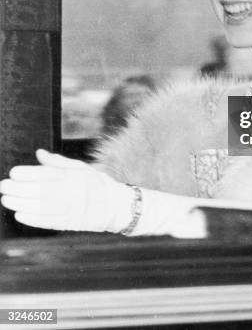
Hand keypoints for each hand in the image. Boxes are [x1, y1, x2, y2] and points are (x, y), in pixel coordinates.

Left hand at [0, 150, 133, 231]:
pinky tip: (19, 215)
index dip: (28, 174)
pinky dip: (33, 219)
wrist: (115, 206)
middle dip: (19, 189)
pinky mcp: (70, 223)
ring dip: (21, 204)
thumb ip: (58, 162)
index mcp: (73, 176)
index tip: (13, 172)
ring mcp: (70, 208)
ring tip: (6, 200)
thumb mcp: (81, 167)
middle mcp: (71, 192)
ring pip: (41, 206)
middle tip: (4, 186)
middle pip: (40, 190)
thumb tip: (39, 153)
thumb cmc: (96, 183)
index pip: (47, 174)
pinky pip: (48, 221)